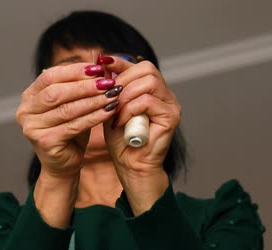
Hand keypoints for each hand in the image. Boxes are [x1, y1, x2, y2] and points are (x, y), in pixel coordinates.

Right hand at [16, 62, 117, 178]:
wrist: (63, 164)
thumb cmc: (69, 131)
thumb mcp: (72, 105)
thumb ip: (80, 86)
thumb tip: (101, 63)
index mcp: (29, 96)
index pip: (50, 76)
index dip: (74, 71)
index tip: (98, 68)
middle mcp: (25, 111)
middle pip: (57, 92)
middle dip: (85, 86)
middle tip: (108, 82)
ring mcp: (32, 127)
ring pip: (67, 109)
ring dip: (93, 101)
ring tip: (113, 95)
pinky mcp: (45, 142)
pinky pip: (74, 125)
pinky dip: (94, 117)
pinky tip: (109, 111)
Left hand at [102, 58, 180, 213]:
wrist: (131, 165)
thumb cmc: (121, 138)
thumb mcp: (111, 107)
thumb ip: (110, 88)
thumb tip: (99, 63)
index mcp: (153, 90)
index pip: (139, 65)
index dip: (119, 62)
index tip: (101, 63)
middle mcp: (165, 94)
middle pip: (146, 68)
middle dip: (122, 80)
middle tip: (107, 97)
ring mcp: (171, 104)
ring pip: (148, 82)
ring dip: (125, 96)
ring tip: (113, 112)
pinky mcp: (171, 116)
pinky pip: (148, 101)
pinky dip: (129, 109)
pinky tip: (119, 121)